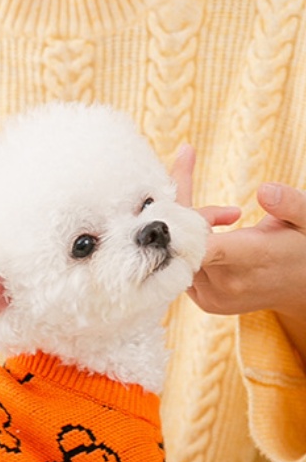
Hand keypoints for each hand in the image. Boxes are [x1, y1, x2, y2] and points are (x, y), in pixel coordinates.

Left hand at [171, 146, 305, 361]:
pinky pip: (183, 265)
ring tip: (228, 215)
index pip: (202, 245)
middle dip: (186, 206)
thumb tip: (265, 190)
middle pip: (185, 240)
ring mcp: (212, 295)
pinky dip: (189, 244)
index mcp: (252, 258)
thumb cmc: (305, 247)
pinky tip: (212, 232)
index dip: (181, 219)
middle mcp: (226, 282)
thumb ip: (291, 204)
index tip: (170, 185)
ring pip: (180, 252)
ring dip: (191, 227)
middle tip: (189, 161)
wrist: (303, 288)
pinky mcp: (204, 301)